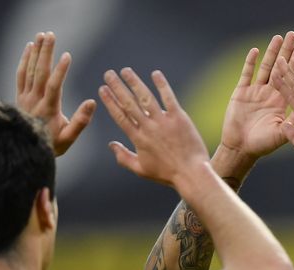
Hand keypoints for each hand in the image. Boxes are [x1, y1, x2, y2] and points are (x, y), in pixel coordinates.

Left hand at [16, 31, 95, 155]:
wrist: (25, 150)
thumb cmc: (51, 145)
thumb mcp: (69, 138)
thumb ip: (80, 122)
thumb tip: (92, 103)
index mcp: (48, 109)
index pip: (54, 86)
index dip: (60, 70)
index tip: (68, 55)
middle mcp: (34, 100)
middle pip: (39, 72)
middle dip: (46, 52)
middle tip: (51, 35)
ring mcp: (25, 97)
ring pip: (30, 70)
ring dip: (36, 52)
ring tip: (42, 35)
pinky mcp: (20, 96)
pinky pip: (21, 74)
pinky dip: (24, 60)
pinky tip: (29, 47)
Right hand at [99, 68, 208, 185]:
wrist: (191, 174)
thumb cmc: (166, 174)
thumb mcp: (141, 170)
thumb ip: (123, 157)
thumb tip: (111, 145)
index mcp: (138, 139)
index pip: (120, 116)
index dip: (110, 101)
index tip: (102, 90)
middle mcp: (149, 128)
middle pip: (129, 103)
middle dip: (117, 87)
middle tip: (108, 74)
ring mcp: (164, 122)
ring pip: (145, 98)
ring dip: (135, 82)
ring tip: (126, 71)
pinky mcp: (179, 118)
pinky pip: (169, 98)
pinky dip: (162, 85)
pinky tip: (155, 74)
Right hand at [220, 31, 293, 159]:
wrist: (241, 149)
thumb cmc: (262, 144)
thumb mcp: (281, 134)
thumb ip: (293, 122)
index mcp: (281, 102)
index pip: (290, 79)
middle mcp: (269, 94)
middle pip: (280, 68)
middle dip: (286, 52)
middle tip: (293, 35)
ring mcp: (255, 92)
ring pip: (265, 68)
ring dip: (271, 53)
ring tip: (277, 37)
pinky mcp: (241, 93)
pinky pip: (246, 74)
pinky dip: (250, 63)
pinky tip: (256, 51)